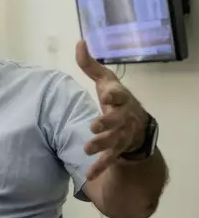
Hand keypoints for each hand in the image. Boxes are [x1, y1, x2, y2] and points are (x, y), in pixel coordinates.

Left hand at [75, 40, 148, 180]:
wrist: (138, 125)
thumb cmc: (116, 100)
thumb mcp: (105, 81)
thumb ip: (90, 65)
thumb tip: (79, 42)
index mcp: (121, 99)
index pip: (119, 96)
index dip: (114, 95)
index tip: (107, 96)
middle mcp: (123, 117)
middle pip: (116, 121)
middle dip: (106, 124)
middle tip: (93, 126)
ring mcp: (122, 135)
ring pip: (113, 141)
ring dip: (101, 145)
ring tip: (87, 149)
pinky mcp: (118, 150)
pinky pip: (110, 160)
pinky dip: (100, 167)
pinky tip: (89, 175)